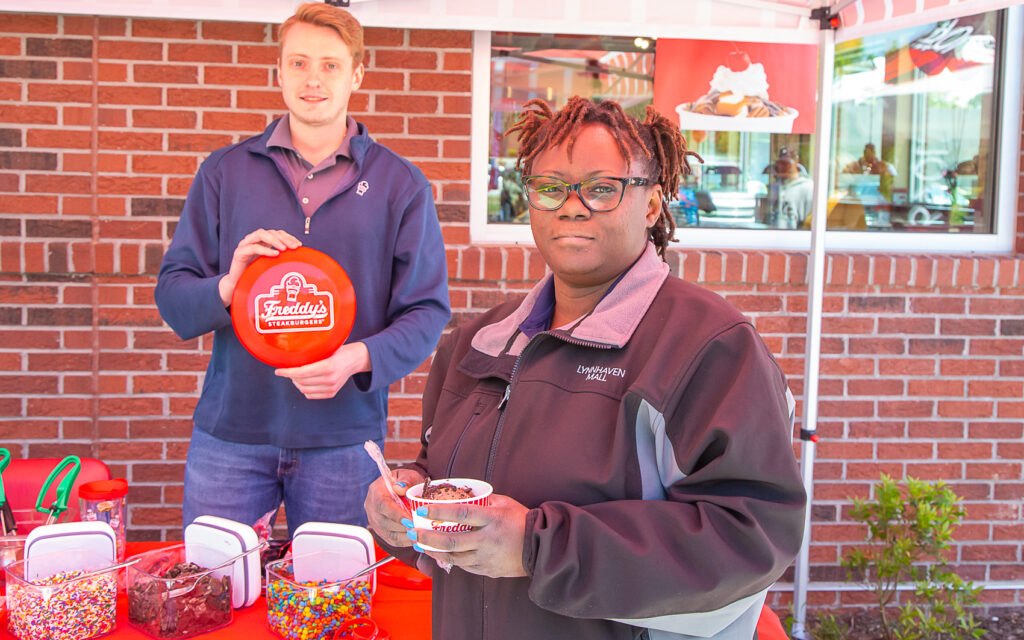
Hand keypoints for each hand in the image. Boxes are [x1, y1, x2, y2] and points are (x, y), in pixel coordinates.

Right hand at [218, 228, 301, 305]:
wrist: (237, 285)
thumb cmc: (255, 274)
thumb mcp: (270, 265)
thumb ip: (280, 259)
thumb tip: (298, 259)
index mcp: (262, 241)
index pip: (276, 233)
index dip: (288, 237)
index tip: (299, 245)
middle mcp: (253, 240)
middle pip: (270, 232)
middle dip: (284, 238)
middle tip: (294, 246)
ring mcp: (245, 245)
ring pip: (260, 234)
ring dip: (274, 240)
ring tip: (284, 248)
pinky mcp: (239, 253)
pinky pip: (253, 247)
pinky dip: (265, 249)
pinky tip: (275, 254)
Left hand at [274, 342, 370, 398]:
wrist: (355, 360)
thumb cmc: (340, 351)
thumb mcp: (327, 348)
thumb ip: (313, 353)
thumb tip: (292, 353)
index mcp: (328, 366)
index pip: (302, 372)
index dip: (288, 372)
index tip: (278, 371)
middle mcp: (330, 379)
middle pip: (301, 382)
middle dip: (291, 376)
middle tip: (287, 370)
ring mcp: (331, 388)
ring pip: (304, 389)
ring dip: (296, 383)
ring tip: (296, 375)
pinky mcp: (331, 393)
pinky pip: (310, 395)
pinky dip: (304, 389)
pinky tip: (304, 381)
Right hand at [365, 469, 423, 548]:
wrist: (400, 489)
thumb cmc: (405, 482)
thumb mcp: (407, 475)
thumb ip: (406, 481)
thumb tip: (402, 488)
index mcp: (376, 490)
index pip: (383, 505)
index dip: (397, 515)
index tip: (411, 521)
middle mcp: (372, 507)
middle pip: (384, 522)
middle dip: (403, 528)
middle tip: (419, 530)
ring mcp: (374, 520)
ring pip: (388, 533)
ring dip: (405, 536)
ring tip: (420, 535)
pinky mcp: (380, 530)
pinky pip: (391, 540)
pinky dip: (405, 541)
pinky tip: (416, 539)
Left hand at [411, 494, 528, 578]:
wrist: (540, 548)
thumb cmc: (521, 521)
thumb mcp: (505, 503)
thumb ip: (483, 500)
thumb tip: (462, 495)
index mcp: (492, 519)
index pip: (461, 513)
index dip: (440, 511)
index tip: (422, 508)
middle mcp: (487, 540)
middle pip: (451, 540)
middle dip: (428, 537)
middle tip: (413, 532)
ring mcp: (486, 557)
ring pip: (453, 557)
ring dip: (434, 550)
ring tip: (420, 544)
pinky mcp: (487, 570)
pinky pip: (463, 565)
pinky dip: (450, 559)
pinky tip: (441, 553)